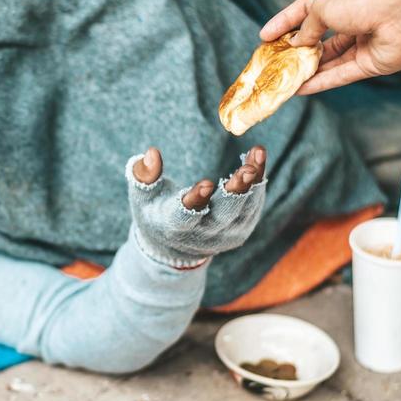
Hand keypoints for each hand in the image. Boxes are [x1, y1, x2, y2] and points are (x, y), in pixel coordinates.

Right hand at [126, 146, 267, 267]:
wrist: (174, 248)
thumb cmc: (155, 213)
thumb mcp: (142, 197)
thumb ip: (143, 176)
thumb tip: (151, 153)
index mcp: (174, 227)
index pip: (186, 216)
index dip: (196, 201)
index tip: (206, 183)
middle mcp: (204, 235)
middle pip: (224, 214)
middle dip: (236, 192)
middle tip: (247, 170)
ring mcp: (226, 235)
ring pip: (245, 208)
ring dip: (253, 180)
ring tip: (258, 153)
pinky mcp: (242, 229)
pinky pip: (254, 205)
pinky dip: (258, 181)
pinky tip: (257, 158)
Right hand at [257, 0, 400, 93]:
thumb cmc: (362, 0)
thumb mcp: (322, 7)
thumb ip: (307, 28)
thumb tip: (297, 44)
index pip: (305, 11)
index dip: (285, 22)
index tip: (265, 36)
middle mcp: (350, 20)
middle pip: (318, 39)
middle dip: (297, 51)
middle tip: (274, 63)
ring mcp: (361, 43)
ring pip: (328, 60)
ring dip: (307, 70)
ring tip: (283, 79)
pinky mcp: (369, 64)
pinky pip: (340, 75)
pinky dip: (320, 82)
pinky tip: (300, 89)